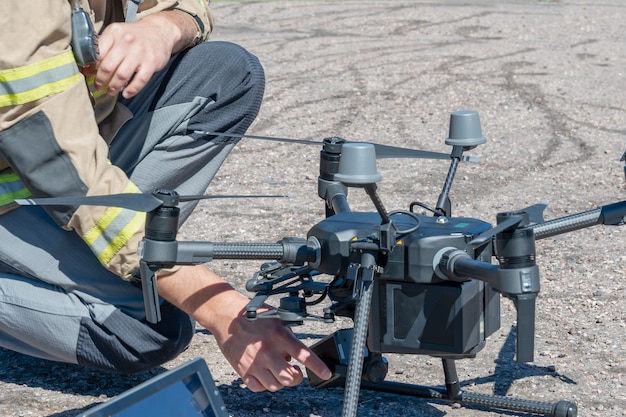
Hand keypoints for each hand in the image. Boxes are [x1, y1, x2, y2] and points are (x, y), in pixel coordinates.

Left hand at [94, 11, 195, 97]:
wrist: (161, 32)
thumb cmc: (136, 36)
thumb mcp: (118, 35)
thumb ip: (104, 48)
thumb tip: (88, 68)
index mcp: (114, 32)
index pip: (97, 54)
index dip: (92, 68)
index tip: (91, 76)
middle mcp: (126, 41)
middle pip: (108, 67)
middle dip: (101, 80)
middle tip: (99, 87)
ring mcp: (139, 53)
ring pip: (121, 75)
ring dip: (114, 87)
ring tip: (111, 91)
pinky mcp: (151, 63)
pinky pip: (139, 81)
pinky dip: (132, 90)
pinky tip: (126, 94)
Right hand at [157, 265, 331, 391]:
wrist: (227, 317)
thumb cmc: (252, 317)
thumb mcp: (276, 320)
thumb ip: (288, 337)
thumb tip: (295, 355)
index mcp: (279, 336)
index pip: (304, 355)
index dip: (317, 366)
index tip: (326, 373)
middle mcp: (268, 352)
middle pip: (290, 378)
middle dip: (296, 377)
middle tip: (294, 372)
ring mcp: (255, 363)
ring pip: (276, 386)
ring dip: (280, 381)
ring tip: (277, 370)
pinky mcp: (243, 371)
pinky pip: (259, 388)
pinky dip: (264, 384)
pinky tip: (264, 373)